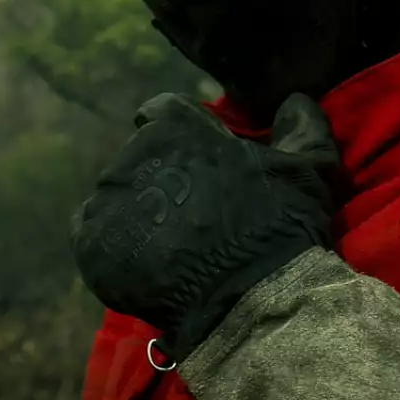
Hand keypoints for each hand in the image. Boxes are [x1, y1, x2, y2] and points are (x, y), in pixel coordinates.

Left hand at [69, 92, 337, 359]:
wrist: (250, 299)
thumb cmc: (280, 225)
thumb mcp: (308, 169)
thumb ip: (301, 127)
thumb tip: (294, 101)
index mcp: (176, 128)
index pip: (161, 112)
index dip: (178, 133)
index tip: (194, 155)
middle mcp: (132, 155)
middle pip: (139, 158)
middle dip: (161, 176)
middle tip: (192, 211)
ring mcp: (107, 201)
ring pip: (116, 197)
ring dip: (138, 211)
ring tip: (172, 245)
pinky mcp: (91, 245)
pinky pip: (94, 236)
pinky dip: (116, 246)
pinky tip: (148, 265)